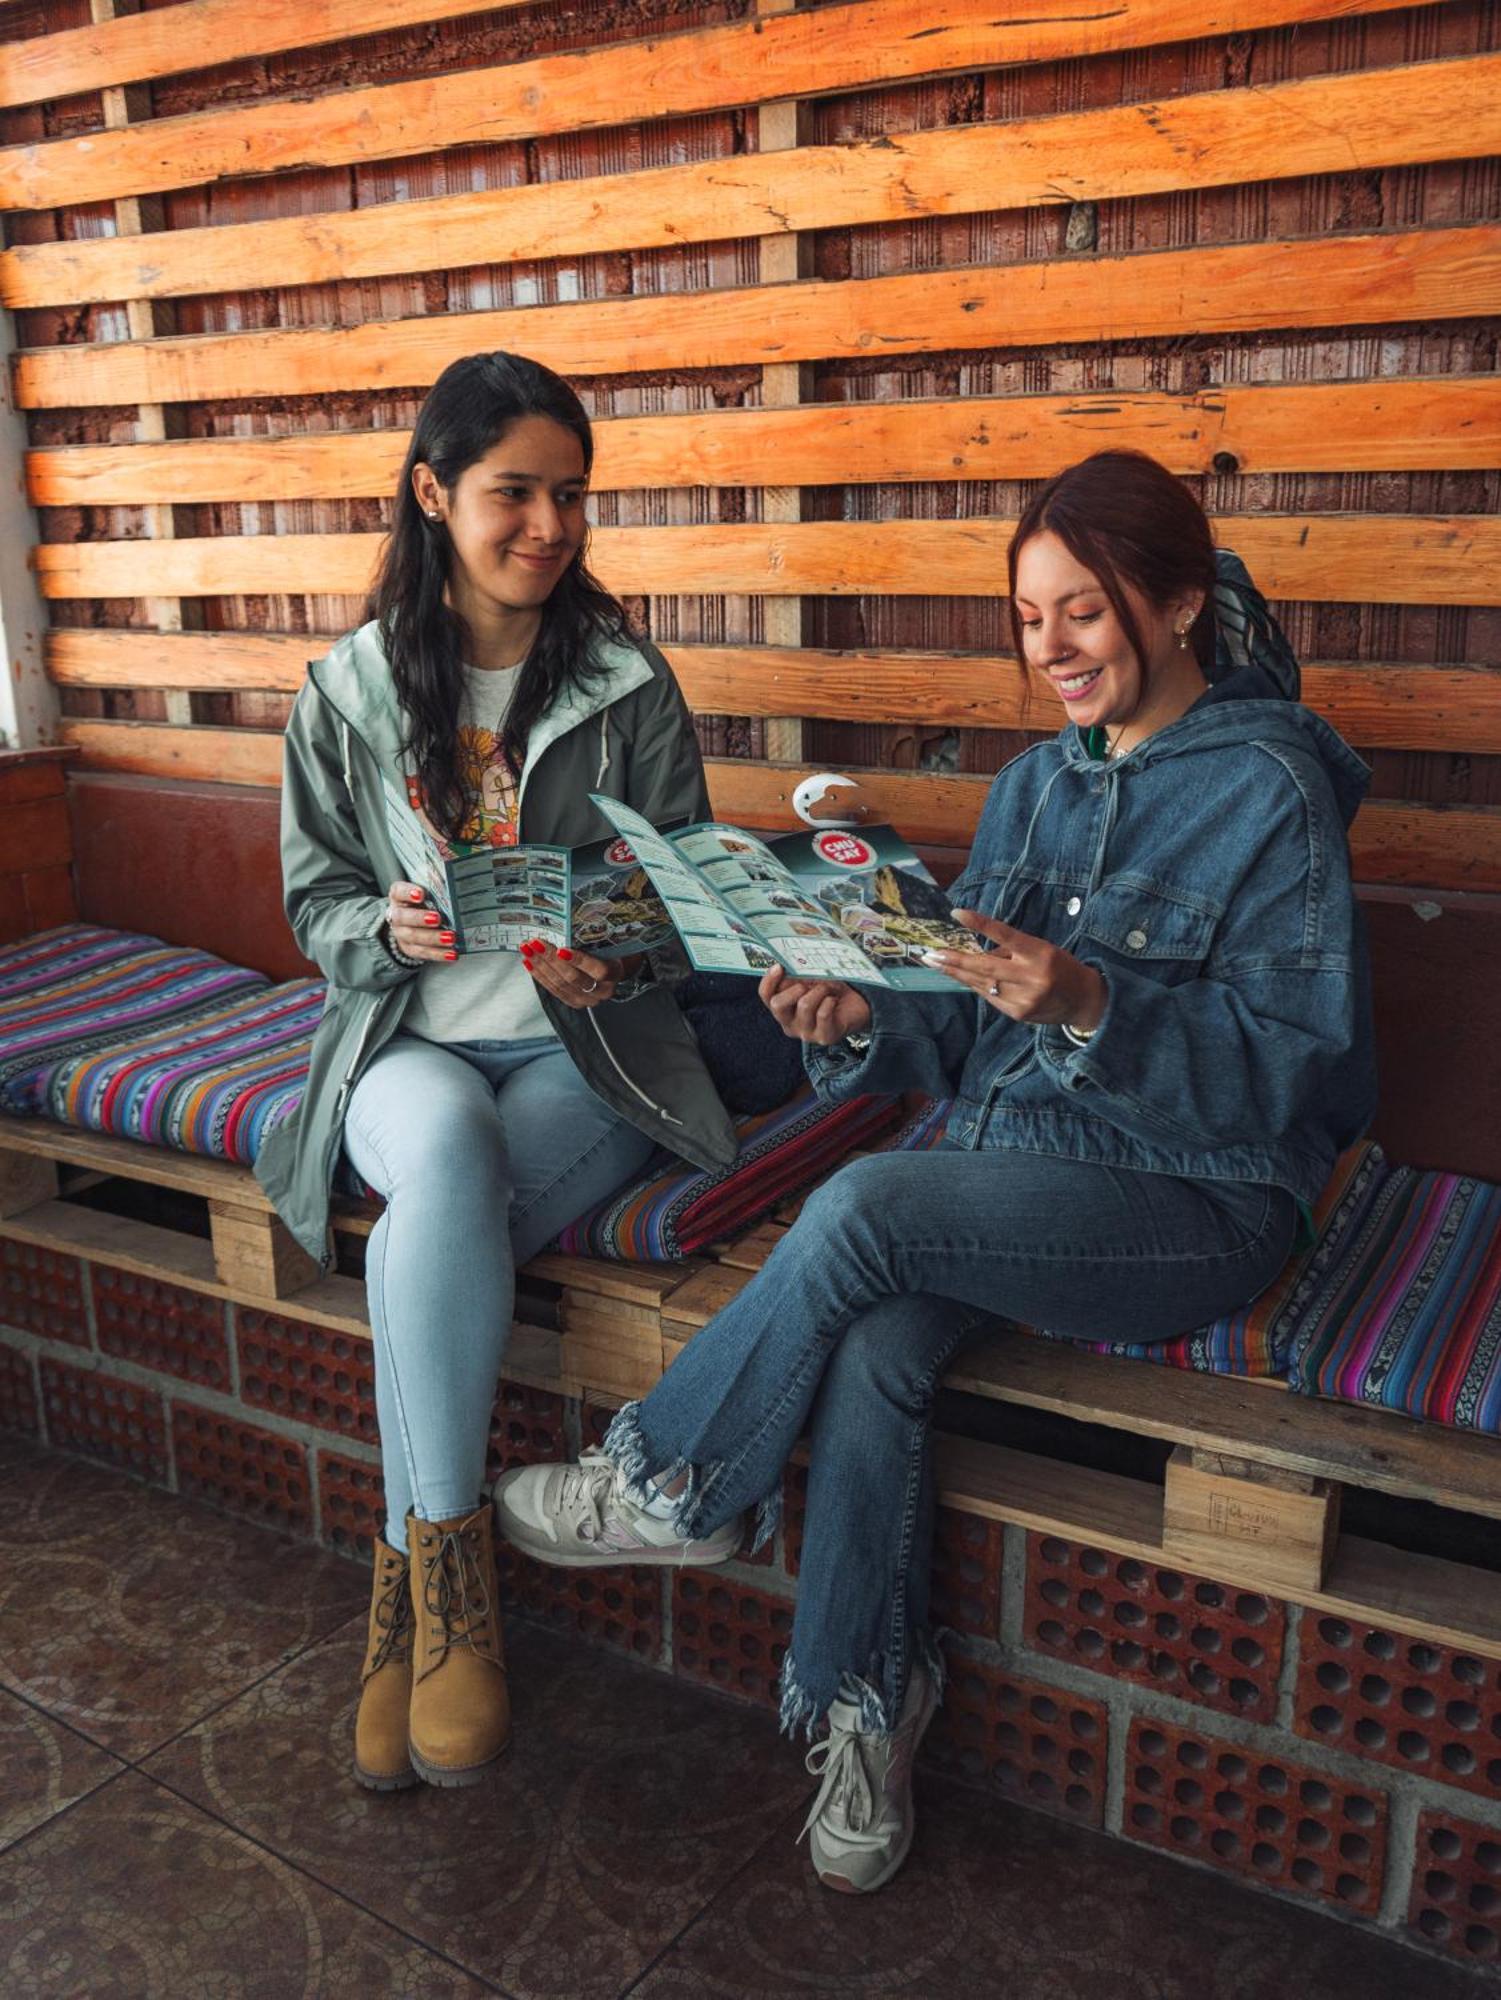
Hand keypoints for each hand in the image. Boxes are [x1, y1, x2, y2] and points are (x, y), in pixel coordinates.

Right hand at [384, 881, 456, 962]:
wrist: (407, 924)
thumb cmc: (420, 904)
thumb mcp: (424, 894)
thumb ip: (434, 890)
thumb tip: (453, 887)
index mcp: (398, 897)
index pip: (398, 891)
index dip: (408, 892)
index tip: (421, 894)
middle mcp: (396, 915)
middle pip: (404, 917)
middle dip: (421, 918)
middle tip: (438, 918)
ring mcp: (401, 934)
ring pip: (414, 937)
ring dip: (433, 938)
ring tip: (450, 938)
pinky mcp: (410, 949)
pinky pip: (423, 952)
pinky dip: (439, 954)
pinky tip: (451, 953)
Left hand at [521, 939, 621, 1008]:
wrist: (611, 968)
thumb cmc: (607, 952)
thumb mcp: (605, 944)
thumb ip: (591, 940)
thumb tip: (566, 926)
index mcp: (613, 973)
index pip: (598, 970)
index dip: (579, 961)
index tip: (561, 949)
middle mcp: (602, 990)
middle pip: (573, 978)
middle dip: (551, 960)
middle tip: (536, 944)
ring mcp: (587, 999)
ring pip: (560, 985)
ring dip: (540, 966)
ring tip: (528, 950)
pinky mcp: (574, 1002)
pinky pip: (554, 990)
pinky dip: (540, 976)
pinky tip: (529, 963)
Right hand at [758, 966, 871, 1045]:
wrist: (856, 1006)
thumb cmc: (830, 991)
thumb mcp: (811, 980)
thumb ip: (796, 975)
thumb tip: (788, 963)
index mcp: (782, 1008)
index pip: (765, 996)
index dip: (769, 980)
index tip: (779, 966)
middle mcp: (790, 1023)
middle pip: (777, 1005)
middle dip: (793, 989)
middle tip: (807, 984)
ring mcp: (806, 1033)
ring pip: (804, 1005)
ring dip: (818, 990)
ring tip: (827, 989)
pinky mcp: (824, 1037)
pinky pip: (822, 1014)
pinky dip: (829, 1001)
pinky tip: (833, 1000)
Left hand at [922, 907, 1106, 1028]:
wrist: (1083, 1000)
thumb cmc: (1059, 967)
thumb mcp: (1041, 949)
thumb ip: (1011, 950)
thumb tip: (976, 950)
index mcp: (1038, 953)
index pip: (1005, 935)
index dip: (980, 924)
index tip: (957, 914)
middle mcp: (1031, 976)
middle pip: (985, 966)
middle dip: (954, 959)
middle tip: (931, 953)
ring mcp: (1023, 998)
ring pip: (982, 983)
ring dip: (957, 973)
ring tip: (936, 963)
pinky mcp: (1017, 1013)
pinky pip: (989, 997)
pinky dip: (974, 985)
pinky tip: (959, 977)